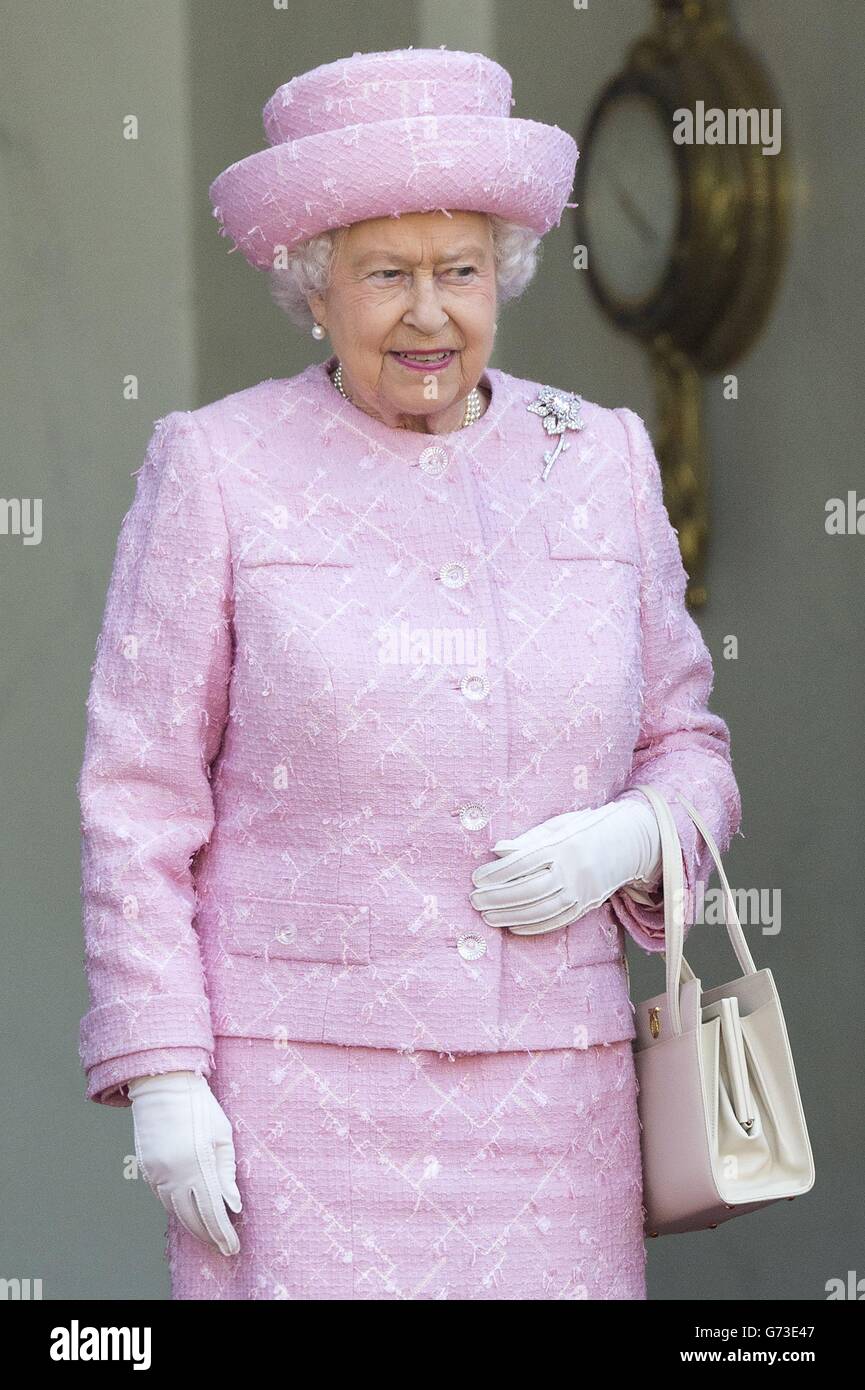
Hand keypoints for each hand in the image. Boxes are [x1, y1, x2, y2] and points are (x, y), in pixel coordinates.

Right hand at [127, 1070, 241, 1255]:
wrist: (164, 1086)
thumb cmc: (200, 1106)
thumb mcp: (222, 1136)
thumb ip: (227, 1173)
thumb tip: (233, 1205)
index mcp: (197, 1164)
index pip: (212, 1211)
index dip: (222, 1233)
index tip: (233, 1246)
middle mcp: (174, 1174)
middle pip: (192, 1218)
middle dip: (208, 1236)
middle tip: (223, 1246)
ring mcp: (157, 1173)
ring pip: (175, 1211)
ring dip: (192, 1226)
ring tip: (209, 1235)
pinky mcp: (146, 1169)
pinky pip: (163, 1198)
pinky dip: (177, 1209)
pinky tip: (188, 1214)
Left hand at [469, 797, 661, 935]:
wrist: (627, 843)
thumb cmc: (584, 830)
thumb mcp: (558, 826)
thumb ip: (527, 839)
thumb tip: (497, 850)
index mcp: (562, 845)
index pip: (523, 862)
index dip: (497, 872)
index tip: (476, 878)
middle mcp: (572, 870)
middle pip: (529, 889)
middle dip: (498, 897)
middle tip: (475, 900)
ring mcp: (581, 891)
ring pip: (541, 909)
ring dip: (510, 915)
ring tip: (487, 916)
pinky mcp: (586, 905)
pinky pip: (557, 921)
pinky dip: (533, 926)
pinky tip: (513, 926)